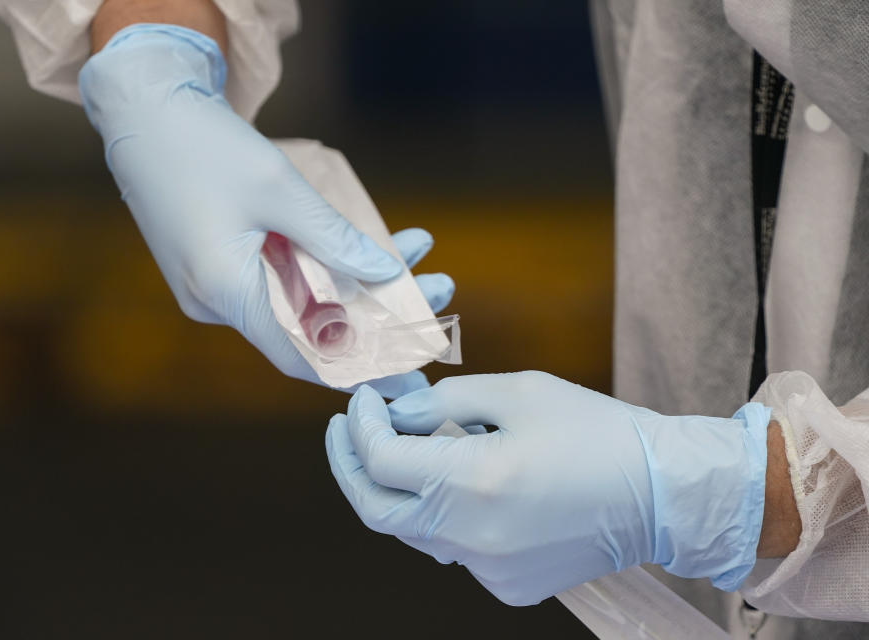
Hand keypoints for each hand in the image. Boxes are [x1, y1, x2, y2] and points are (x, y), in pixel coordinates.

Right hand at [79, 24, 452, 396]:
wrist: (142, 110)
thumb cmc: (204, 144)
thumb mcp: (281, 191)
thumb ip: (336, 241)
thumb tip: (390, 277)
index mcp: (225, 291)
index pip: (306, 357)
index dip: (364, 369)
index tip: (412, 373)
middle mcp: (217, 302)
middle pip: (312, 332)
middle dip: (379, 315)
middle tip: (437, 295)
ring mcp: (216, 287)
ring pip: (303, 305)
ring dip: (359, 285)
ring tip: (418, 255)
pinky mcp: (220, 266)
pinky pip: (284, 283)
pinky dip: (328, 269)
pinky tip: (372, 245)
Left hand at [326, 372, 769, 604]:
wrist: (660, 494)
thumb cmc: (595, 432)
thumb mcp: (518, 392)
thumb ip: (444, 401)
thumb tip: (397, 414)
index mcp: (471, 482)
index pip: (380, 460)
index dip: (361, 426)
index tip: (363, 401)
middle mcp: (471, 535)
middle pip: (377, 509)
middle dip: (351, 466)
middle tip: (346, 431)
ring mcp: (488, 569)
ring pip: (414, 530)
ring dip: (400, 489)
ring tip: (413, 446)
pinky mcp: (507, 585)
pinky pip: (453, 548)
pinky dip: (443, 514)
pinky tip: (464, 484)